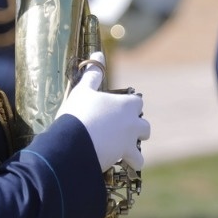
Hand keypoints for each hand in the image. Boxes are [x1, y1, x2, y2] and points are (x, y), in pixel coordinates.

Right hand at [56, 52, 149, 170]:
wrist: (73, 142)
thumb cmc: (78, 113)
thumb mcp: (83, 90)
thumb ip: (93, 73)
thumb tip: (98, 53)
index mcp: (125, 104)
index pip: (137, 103)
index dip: (129, 107)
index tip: (119, 110)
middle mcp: (133, 122)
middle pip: (144, 125)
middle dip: (136, 128)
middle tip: (119, 131)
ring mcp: (131, 140)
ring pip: (141, 143)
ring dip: (135, 146)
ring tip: (122, 149)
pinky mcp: (125, 156)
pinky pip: (136, 163)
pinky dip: (131, 163)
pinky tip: (122, 163)